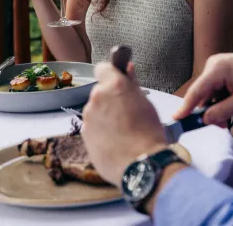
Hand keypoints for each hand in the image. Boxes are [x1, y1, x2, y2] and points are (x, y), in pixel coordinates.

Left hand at [81, 62, 167, 186]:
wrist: (140, 165)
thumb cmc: (148, 133)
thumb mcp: (146, 104)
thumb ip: (132, 83)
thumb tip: (127, 69)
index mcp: (114, 86)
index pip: (103, 68)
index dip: (111, 74)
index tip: (118, 81)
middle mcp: (97, 98)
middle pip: (100, 92)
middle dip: (110, 98)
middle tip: (126, 112)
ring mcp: (88, 118)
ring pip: (95, 111)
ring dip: (104, 116)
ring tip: (122, 131)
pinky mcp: (84, 135)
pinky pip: (92, 127)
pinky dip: (100, 132)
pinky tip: (114, 142)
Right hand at [172, 52, 232, 126]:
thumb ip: (222, 112)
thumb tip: (204, 119)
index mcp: (217, 69)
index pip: (196, 91)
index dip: (185, 108)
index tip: (176, 121)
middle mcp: (214, 64)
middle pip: (204, 94)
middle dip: (213, 110)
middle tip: (225, 124)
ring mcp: (219, 66)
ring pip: (212, 94)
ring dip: (223, 105)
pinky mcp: (224, 69)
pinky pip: (218, 89)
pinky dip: (227, 98)